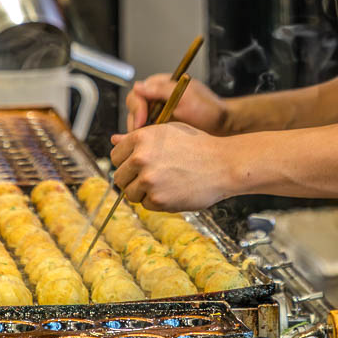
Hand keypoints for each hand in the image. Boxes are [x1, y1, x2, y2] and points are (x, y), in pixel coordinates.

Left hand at [109, 122, 235, 211]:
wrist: (223, 164)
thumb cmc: (198, 146)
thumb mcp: (168, 132)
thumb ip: (139, 138)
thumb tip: (114, 140)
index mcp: (141, 138)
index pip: (115, 155)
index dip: (125, 162)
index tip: (136, 165)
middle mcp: (141, 158)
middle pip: (119, 177)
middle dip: (132, 179)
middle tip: (151, 177)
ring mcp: (148, 180)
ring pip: (130, 194)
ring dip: (143, 192)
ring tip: (164, 184)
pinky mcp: (158, 199)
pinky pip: (146, 205)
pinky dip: (157, 202)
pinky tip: (173, 191)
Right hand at [125, 75, 226, 132]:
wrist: (222, 125)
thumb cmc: (209, 109)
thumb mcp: (186, 97)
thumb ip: (161, 90)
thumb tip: (138, 86)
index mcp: (160, 85)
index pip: (137, 94)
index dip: (137, 109)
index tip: (141, 121)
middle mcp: (156, 97)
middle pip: (134, 109)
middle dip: (136, 123)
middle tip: (142, 136)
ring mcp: (158, 112)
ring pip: (138, 122)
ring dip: (141, 132)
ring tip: (148, 142)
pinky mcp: (161, 125)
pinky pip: (147, 131)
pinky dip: (146, 138)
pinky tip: (149, 145)